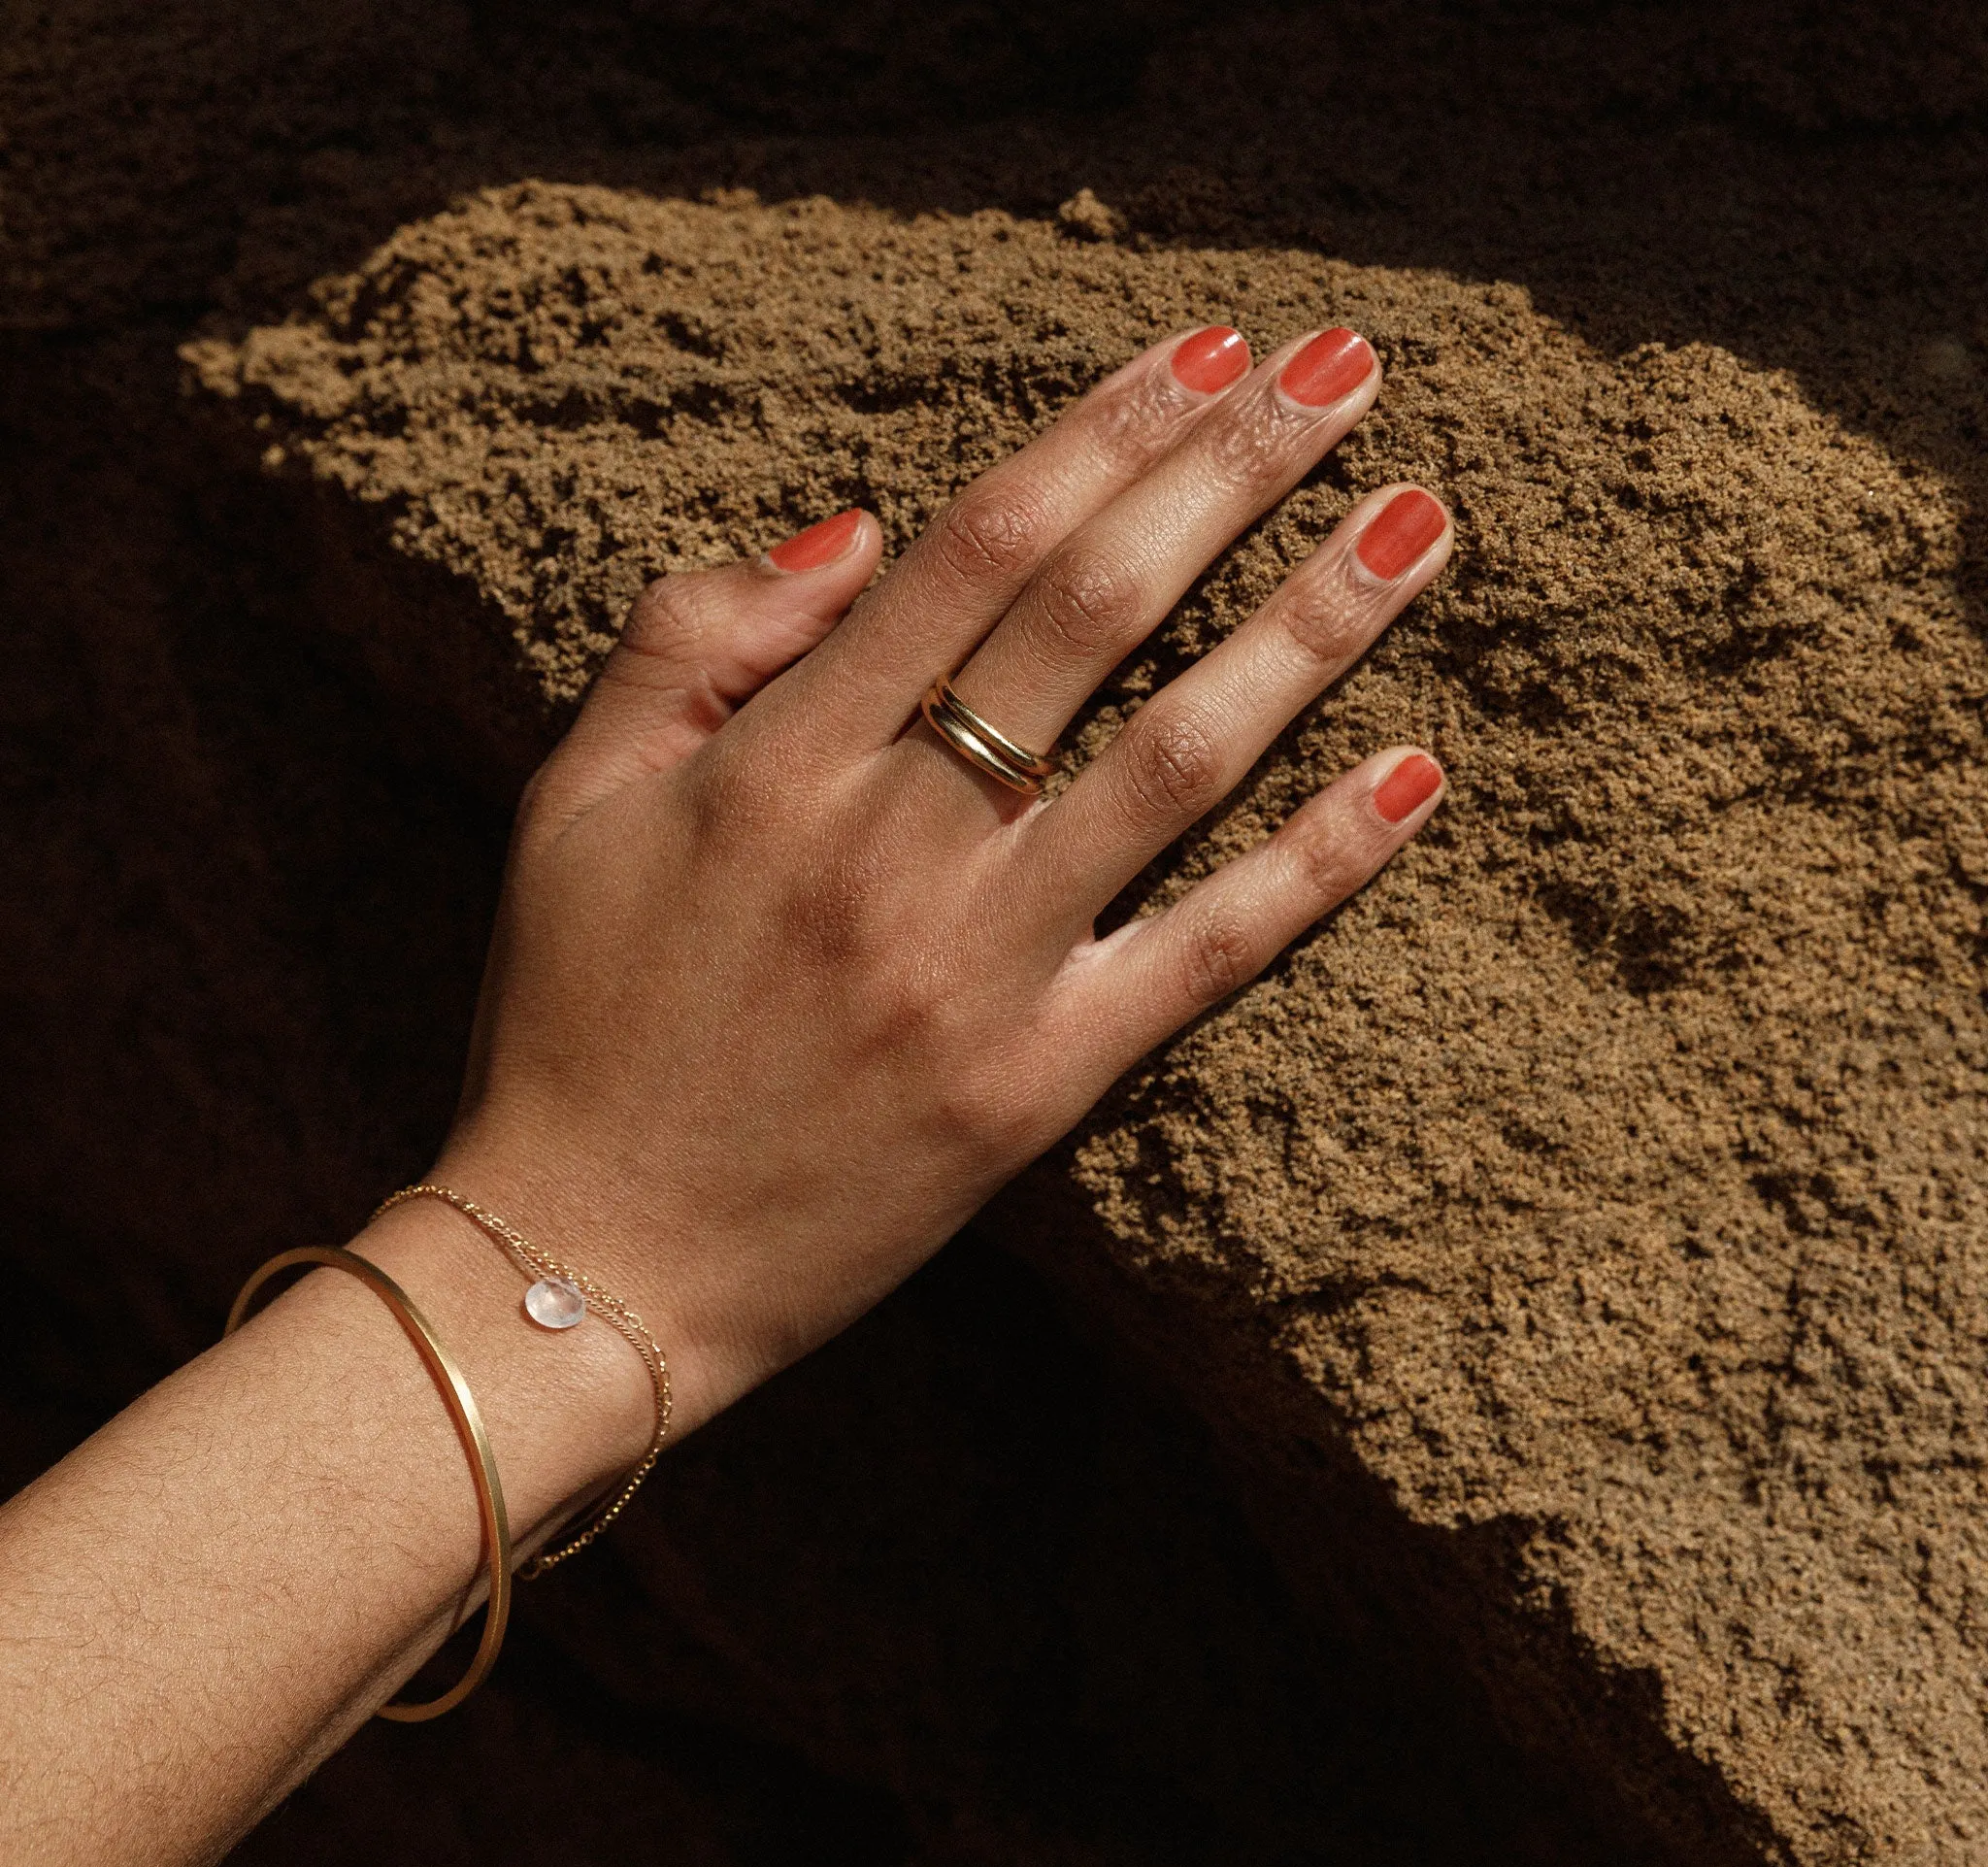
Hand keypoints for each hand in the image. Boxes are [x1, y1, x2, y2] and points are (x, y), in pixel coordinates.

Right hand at [438, 322, 1452, 1432]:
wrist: (589, 1266)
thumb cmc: (571, 1022)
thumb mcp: (570, 801)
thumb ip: (693, 638)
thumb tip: (857, 526)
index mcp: (777, 761)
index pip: (978, 548)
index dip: (1106, 430)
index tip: (1210, 352)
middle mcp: (891, 845)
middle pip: (1096, 615)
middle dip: (1231, 474)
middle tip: (1345, 370)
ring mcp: (977, 970)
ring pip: (1176, 762)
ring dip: (1308, 630)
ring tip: (1416, 520)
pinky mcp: (1036, 1088)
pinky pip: (1202, 957)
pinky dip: (1316, 866)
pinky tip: (1413, 775)